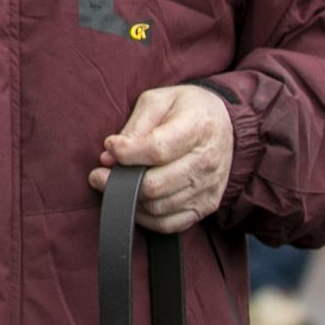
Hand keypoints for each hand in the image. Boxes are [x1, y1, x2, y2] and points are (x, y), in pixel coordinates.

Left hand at [89, 84, 234, 232]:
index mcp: (197, 129)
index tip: (110, 147)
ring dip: (129, 200)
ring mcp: (209, 188)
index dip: (127, 153)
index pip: (157, 150)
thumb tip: (111, 155)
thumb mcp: (158, 101)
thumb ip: (134, 127)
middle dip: (119, 182)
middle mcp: (207, 162)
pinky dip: (145, 218)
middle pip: (156, 185)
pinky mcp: (206, 206)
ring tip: (113, 185)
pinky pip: (171, 224)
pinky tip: (133, 201)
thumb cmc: (186, 108)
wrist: (225, 124)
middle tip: (99, 174)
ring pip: (159, 207)